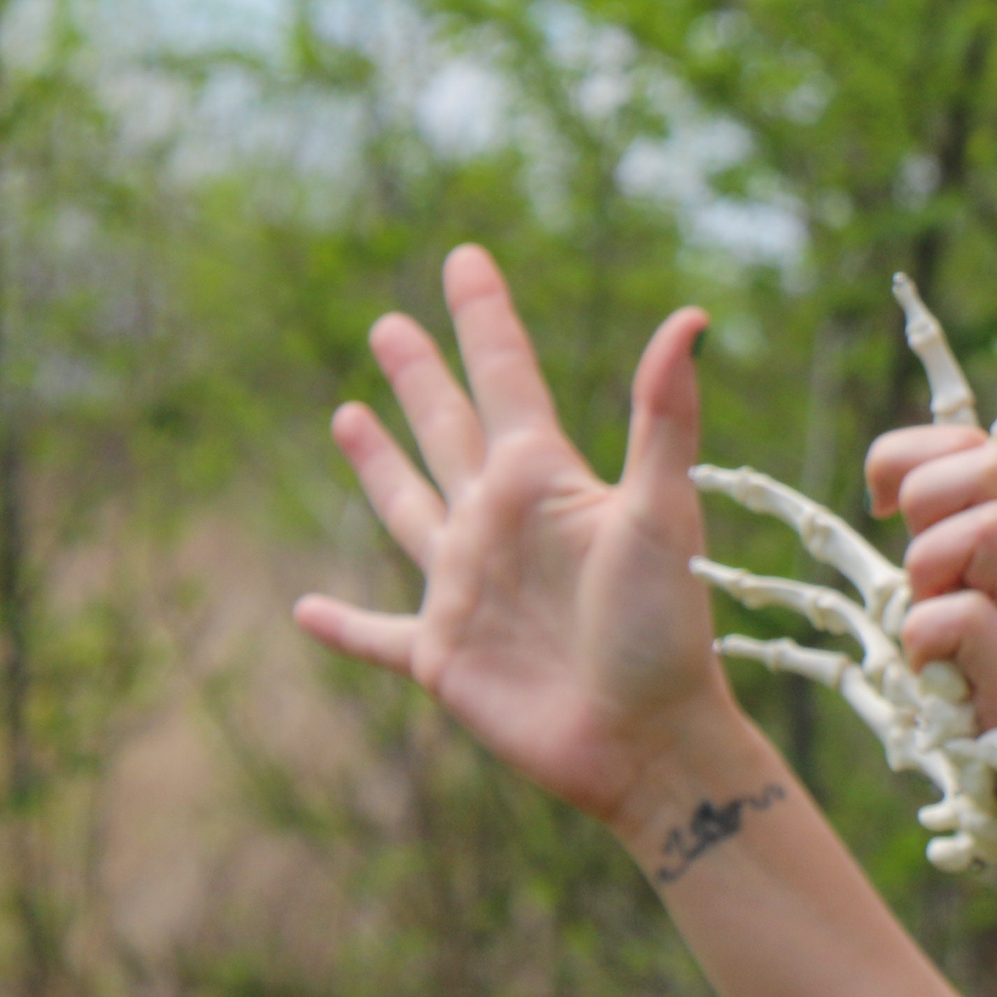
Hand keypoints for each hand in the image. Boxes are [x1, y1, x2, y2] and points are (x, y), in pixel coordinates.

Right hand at [294, 246, 738, 826]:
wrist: (649, 739)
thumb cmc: (664, 628)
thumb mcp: (660, 513)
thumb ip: (664, 416)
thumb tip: (693, 315)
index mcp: (545, 481)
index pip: (506, 378)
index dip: (484, 317)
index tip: (465, 256)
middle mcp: (499, 524)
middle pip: (449, 430)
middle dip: (421, 376)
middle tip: (389, 323)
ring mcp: (466, 588)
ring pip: (408, 510)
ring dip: (377, 465)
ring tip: (346, 414)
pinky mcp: (441, 657)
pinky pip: (376, 637)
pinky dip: (341, 626)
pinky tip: (303, 610)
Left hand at [860, 423, 996, 730]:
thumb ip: (984, 591)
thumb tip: (921, 559)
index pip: (985, 452)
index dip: (917, 457)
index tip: (887, 506)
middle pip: (991, 464)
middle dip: (927, 497)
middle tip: (922, 572)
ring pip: (985, 527)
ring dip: (931, 570)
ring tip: (936, 631)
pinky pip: (965, 619)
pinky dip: (930, 644)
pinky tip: (942, 684)